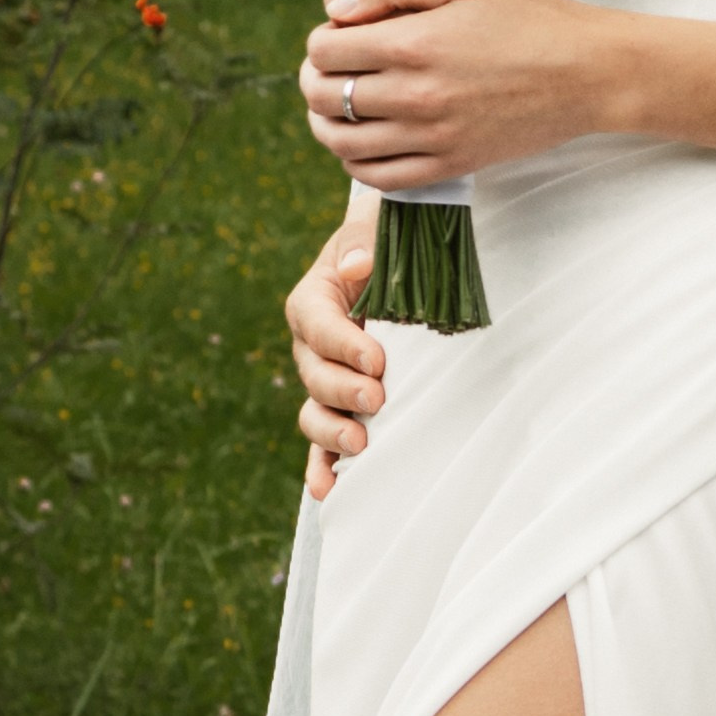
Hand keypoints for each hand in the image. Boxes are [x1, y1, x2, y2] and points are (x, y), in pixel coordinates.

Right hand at [290, 230, 387, 501]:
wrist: (403, 267)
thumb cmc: (390, 241)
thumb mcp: (378, 224)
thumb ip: (364, 237)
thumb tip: (357, 264)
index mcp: (313, 300)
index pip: (318, 324)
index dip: (343, 345)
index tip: (376, 360)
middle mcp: (312, 346)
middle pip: (314, 375)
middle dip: (342, 391)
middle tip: (377, 398)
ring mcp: (324, 381)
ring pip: (314, 412)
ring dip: (331, 433)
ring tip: (360, 445)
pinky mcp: (342, 407)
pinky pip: (322, 444)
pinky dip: (321, 468)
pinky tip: (329, 491)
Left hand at [299, 0, 624, 185]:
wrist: (587, 73)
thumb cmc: (529, 18)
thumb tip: (335, 5)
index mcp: (414, 44)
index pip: (326, 49)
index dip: (323, 35)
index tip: (340, 29)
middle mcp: (415, 97)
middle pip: (324, 96)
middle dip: (316, 76)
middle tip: (332, 64)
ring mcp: (431, 138)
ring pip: (341, 143)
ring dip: (325, 121)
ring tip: (339, 103)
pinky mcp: (449, 166)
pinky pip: (378, 178)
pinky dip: (356, 162)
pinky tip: (364, 140)